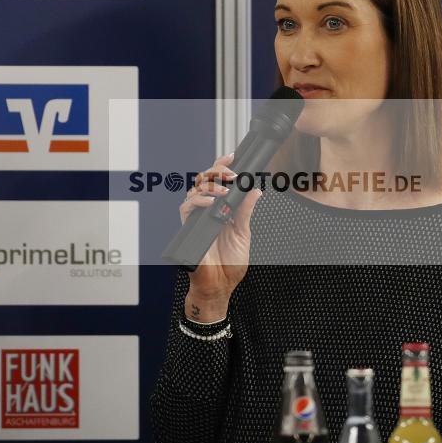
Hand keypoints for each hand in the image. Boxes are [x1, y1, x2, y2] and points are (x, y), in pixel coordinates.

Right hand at [179, 153, 261, 322]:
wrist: (220, 285)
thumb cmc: (230, 264)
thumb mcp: (243, 233)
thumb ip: (246, 211)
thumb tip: (255, 190)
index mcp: (221, 209)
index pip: (219, 182)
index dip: (222, 166)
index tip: (233, 156)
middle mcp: (207, 210)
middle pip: (205, 180)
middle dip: (217, 171)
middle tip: (231, 174)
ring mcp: (197, 218)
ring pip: (195, 189)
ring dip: (211, 186)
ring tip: (225, 190)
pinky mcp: (188, 227)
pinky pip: (186, 207)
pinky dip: (198, 201)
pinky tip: (210, 202)